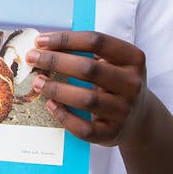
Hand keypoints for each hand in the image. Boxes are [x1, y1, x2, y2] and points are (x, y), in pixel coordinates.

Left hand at [25, 31, 147, 145]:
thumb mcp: (113, 62)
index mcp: (133, 58)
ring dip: (57, 89)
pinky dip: (64, 116)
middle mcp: (133, 84)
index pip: (97, 41)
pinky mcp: (113, 134)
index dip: (65, 39)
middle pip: (89, 69)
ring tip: (38, 82)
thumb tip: (44, 46)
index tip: (40, 41)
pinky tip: (50, 105)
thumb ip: (86, 52)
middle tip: (33, 58)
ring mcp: (125, 111)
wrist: (140, 118)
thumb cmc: (116, 82)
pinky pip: (84, 129)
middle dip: (55, 61)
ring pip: (86, 99)